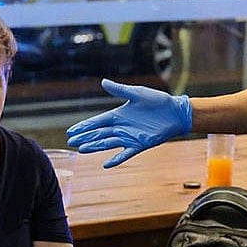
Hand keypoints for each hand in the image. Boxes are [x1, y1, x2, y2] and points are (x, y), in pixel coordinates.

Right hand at [67, 78, 191, 167]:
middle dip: (85, 137)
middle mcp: (121, 127)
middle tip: (71, 142)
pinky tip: (105, 165)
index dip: (84, 126)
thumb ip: (120, 90)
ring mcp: (129, 137)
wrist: (176, 113)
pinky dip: (116, 159)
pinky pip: (125, 154)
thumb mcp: (137, 93)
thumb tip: (103, 81)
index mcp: (119, 114)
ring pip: (108, 143)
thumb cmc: (158, 101)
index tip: (71, 131)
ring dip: (95, 147)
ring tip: (81, 150)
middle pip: (99, 133)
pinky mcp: (139, 145)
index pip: (97, 121)